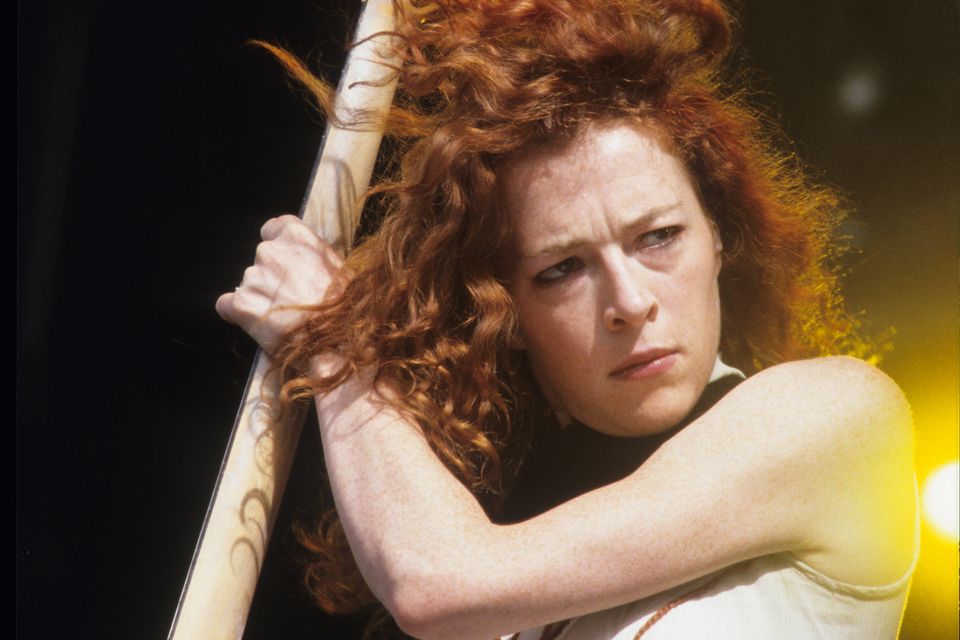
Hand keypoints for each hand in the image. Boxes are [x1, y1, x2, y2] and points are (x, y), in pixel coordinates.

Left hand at [216, 215, 345, 353]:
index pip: (273, 228)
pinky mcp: (241, 304)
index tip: (287, 263)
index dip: (280, 248)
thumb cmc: (346, 307)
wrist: (338, 339)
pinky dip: (239, 314)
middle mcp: (270, 251)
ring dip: (261, 298)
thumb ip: (315, 261)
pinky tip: (259, 325)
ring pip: (250, 284)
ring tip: (283, 319)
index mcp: (297, 237)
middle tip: (292, 299)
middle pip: (263, 259)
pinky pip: (228, 306)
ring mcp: (253, 277)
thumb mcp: (340, 270)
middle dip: (273, 277)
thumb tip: (309, 269)